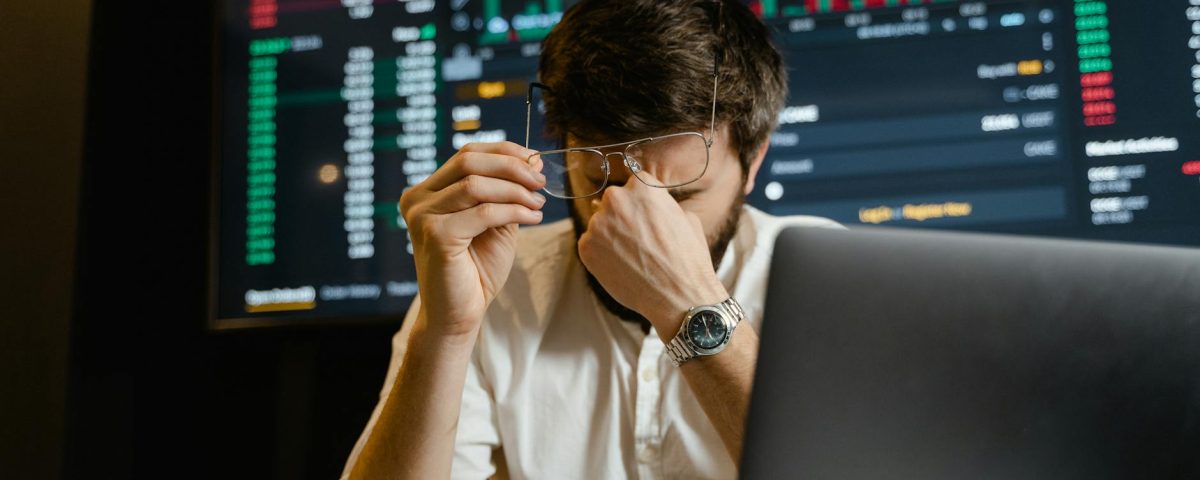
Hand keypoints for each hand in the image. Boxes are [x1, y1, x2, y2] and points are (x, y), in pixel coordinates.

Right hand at [399, 142, 546, 337]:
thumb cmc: (475, 270)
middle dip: (512, 167)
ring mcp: (423, 216)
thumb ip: (506, 192)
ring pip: (477, 185)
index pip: (466, 154)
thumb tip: (532, 160)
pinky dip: (513, 212)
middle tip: (540, 182)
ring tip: (538, 203)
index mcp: (427, 192)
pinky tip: (533, 218)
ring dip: (516, 191)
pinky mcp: (436, 235)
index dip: (504, 152)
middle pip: (468, 161)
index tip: (534, 162)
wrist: (459, 314)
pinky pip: (483, 213)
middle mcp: (417, 199)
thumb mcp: (495, 222)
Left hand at [577, 173, 727, 341]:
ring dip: (611, 236)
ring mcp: (598, 224)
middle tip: (637, 239)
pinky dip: (601, 254)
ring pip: (600, 224)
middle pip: (613, 202)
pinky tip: (621, 266)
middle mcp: (616, 200)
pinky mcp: (586, 247)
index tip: (645, 218)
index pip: (633, 186)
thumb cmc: (687, 259)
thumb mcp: (686, 218)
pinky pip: (590, 245)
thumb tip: (653, 206)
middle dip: (622, 217)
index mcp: (642, 187)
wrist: (678, 296)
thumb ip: (662, 205)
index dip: (640, 204)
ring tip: (631, 257)